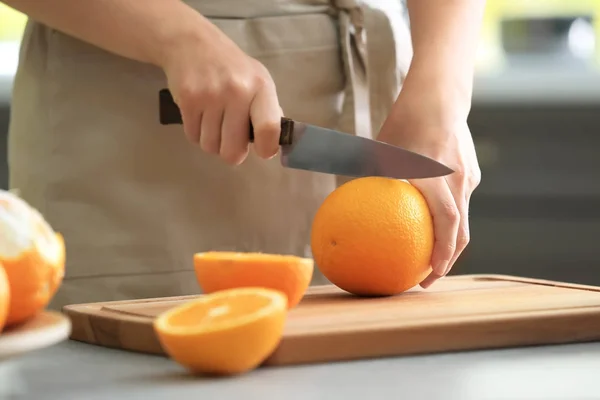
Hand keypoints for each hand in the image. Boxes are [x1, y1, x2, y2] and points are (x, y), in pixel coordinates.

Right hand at [160, 19, 281, 164]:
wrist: (192, 43)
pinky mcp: (188, 100)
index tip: (262, 151)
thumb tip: (273, 142)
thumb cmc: (231, 67)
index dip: (266, 149)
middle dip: (232, 152)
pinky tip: (200, 116)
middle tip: (231, 140)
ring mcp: (210, 95)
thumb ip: (268, 110)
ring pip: (210, 146)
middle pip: (233, 150)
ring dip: (212, 141)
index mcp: (261, 87)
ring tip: (214, 123)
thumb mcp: (258, 80)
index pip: (268, 128)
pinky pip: (193, 137)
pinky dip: (196, 133)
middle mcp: (237, 91)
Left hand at [377, 74, 480, 287]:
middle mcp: (457, 181)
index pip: (447, 223)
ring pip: (463, 218)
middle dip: (447, 259)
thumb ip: (367, 175)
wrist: (440, 96)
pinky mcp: (471, 171)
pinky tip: (431, 222)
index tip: (430, 274)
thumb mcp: (381, 148)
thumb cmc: (405, 121)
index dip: (442, 253)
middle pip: (461, 230)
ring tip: (430, 258)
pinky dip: (450, 219)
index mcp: (436, 177)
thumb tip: (342, 200)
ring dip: (449, 241)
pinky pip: (461, 201)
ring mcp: (468, 177)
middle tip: (428, 278)